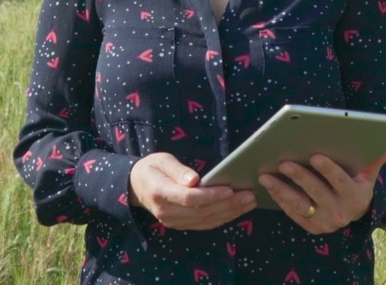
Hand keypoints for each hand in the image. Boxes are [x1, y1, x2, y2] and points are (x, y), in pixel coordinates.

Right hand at [128, 152, 256, 230]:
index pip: (190, 198)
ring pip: (206, 220)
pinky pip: (204, 224)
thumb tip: (194, 180)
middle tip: (249, 195)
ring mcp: (173, 222)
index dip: (211, 196)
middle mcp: (167, 212)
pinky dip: (222, 218)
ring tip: (249, 203)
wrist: (136, 187)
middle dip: (228, 205)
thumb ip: (177, 170)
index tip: (230, 189)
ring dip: (230, 213)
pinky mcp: (180, 225)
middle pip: (202, 212)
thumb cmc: (152, 168)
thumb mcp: (162, 161)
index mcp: (161, 193)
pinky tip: (236, 210)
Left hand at [258, 148, 385, 233]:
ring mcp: (324, 222)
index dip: (328, 170)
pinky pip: (292, 212)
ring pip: (299, 204)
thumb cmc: (357, 185)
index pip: (341, 181)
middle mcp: (340, 212)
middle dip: (299, 176)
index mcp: (356, 197)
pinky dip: (279, 198)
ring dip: (281, 189)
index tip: (315, 156)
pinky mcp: (310, 227)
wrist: (352, 213)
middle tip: (283, 162)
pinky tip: (268, 186)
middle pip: (316, 192)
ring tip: (265, 175)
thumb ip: (375, 160)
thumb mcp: (367, 176)